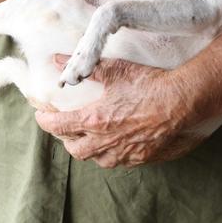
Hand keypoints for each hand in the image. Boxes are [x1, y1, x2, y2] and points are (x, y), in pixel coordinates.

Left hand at [35, 54, 203, 167]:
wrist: (181, 102)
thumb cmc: (147, 83)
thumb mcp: (114, 69)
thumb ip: (84, 67)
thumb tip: (59, 61)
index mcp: (94, 121)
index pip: (58, 126)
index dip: (45, 120)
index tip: (40, 114)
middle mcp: (105, 142)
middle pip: (75, 148)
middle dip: (65, 138)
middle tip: (65, 125)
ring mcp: (123, 153)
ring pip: (96, 158)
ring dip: (88, 148)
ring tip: (89, 136)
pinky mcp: (141, 158)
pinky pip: (119, 161)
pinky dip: (111, 152)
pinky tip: (116, 142)